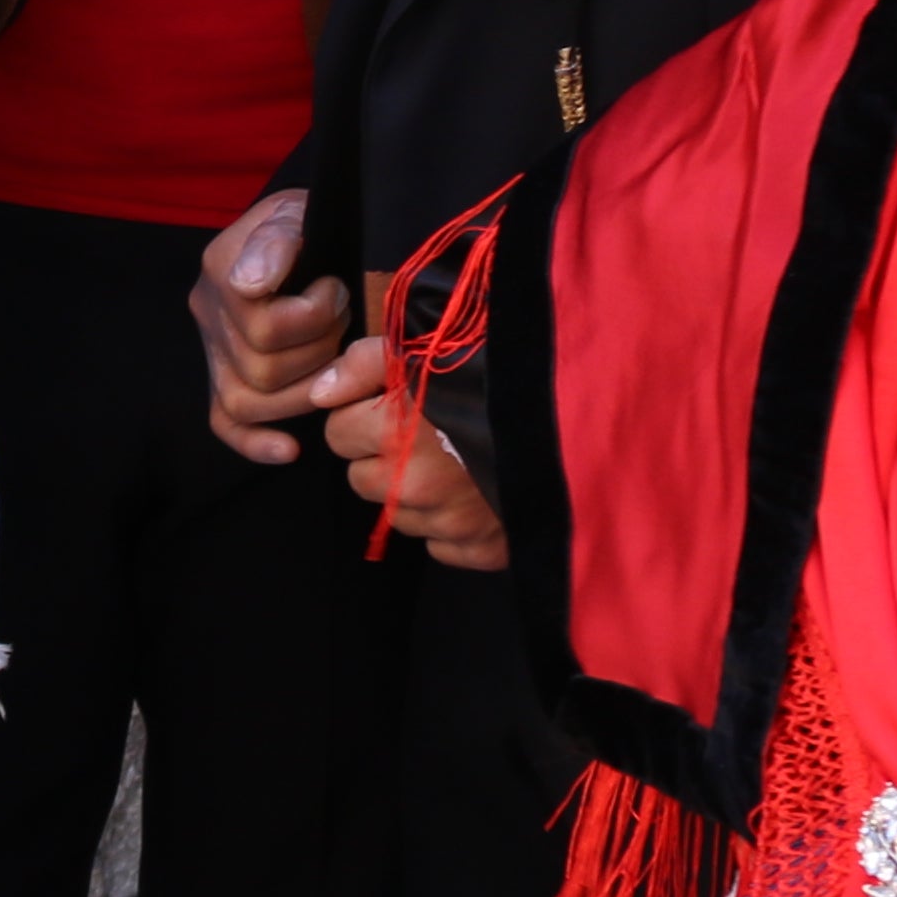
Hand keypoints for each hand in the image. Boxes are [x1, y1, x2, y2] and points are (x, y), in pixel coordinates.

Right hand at [195, 189, 361, 463]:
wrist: (302, 233)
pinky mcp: (222, 379)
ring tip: (332, 352)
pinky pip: (225, 422)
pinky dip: (256, 442)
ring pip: (250, 400)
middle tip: (342, 317)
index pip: (262, 324)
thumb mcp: (297, 212)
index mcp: (221, 268)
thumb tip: (251, 283)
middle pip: (262, 368)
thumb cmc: (307, 224)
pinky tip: (291, 449)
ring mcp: (213, 351)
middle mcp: (208, 314)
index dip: (312, 315)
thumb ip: (277, 239)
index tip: (335, 287)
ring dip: (305, 387)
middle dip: (318, 349)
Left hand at [322, 335, 504, 567]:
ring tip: (453, 459)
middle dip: (381, 456)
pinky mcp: (483, 550)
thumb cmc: (493, 371)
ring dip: (413, 491)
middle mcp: (415, 485)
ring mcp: (450, 523)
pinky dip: (452, 523)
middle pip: (361, 479)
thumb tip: (319, 394)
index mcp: (395, 431)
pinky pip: (442, 545)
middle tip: (422, 432)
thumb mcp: (424, 345)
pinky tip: (474, 491)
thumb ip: (361, 363)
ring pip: (399, 514)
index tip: (390, 405)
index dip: (359, 415)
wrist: (577, 410)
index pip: (338, 435)